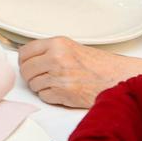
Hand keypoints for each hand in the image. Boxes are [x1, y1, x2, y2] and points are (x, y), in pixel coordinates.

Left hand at [17, 37, 141, 108]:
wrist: (117, 78)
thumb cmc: (98, 64)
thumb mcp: (72, 48)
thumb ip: (50, 50)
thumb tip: (27, 57)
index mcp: (57, 44)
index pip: (25, 52)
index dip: (24, 60)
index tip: (27, 64)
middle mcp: (56, 59)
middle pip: (26, 70)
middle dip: (31, 75)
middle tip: (41, 76)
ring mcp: (59, 77)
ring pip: (33, 85)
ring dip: (41, 86)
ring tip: (56, 82)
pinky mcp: (63, 93)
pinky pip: (43, 96)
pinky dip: (50, 96)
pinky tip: (62, 90)